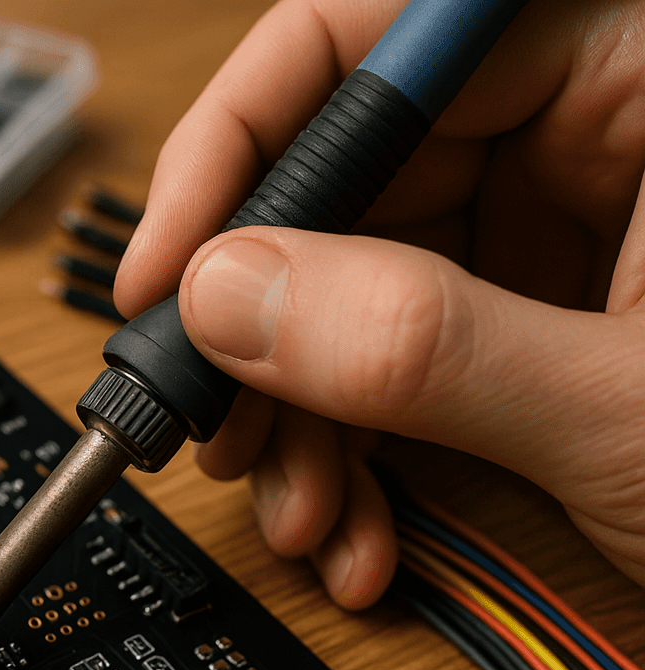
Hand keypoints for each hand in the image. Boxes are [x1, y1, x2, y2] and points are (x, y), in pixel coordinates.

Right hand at [114, 0, 644, 606]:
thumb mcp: (628, 414)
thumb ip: (422, 346)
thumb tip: (232, 295)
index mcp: (642, 70)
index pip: (375, 36)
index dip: (242, 141)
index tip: (170, 265)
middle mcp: (595, 125)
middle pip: (347, 180)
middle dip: (266, 330)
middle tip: (211, 422)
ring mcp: (564, 223)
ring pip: (353, 284)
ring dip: (301, 418)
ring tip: (298, 510)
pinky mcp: (539, 312)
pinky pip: (395, 353)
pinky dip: (356, 449)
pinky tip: (356, 523)